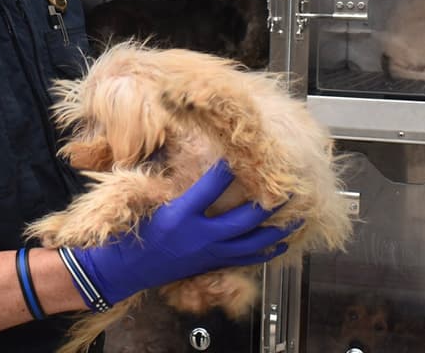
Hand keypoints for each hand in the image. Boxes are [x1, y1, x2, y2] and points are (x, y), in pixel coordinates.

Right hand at [68, 159, 294, 305]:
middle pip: (246, 217)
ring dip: (278, 229)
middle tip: (291, 186)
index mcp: (182, 214)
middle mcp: (201, 236)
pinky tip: (280, 244)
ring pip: (253, 242)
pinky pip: (246, 259)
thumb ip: (174, 183)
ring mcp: (210, 253)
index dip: (229, 169)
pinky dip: (266, 251)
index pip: (212, 186)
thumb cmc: (136, 233)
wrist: (126, 269)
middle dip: (271, 201)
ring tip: (299, 216)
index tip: (244, 154)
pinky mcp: (212, 264)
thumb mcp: (150, 202)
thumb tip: (201, 162)